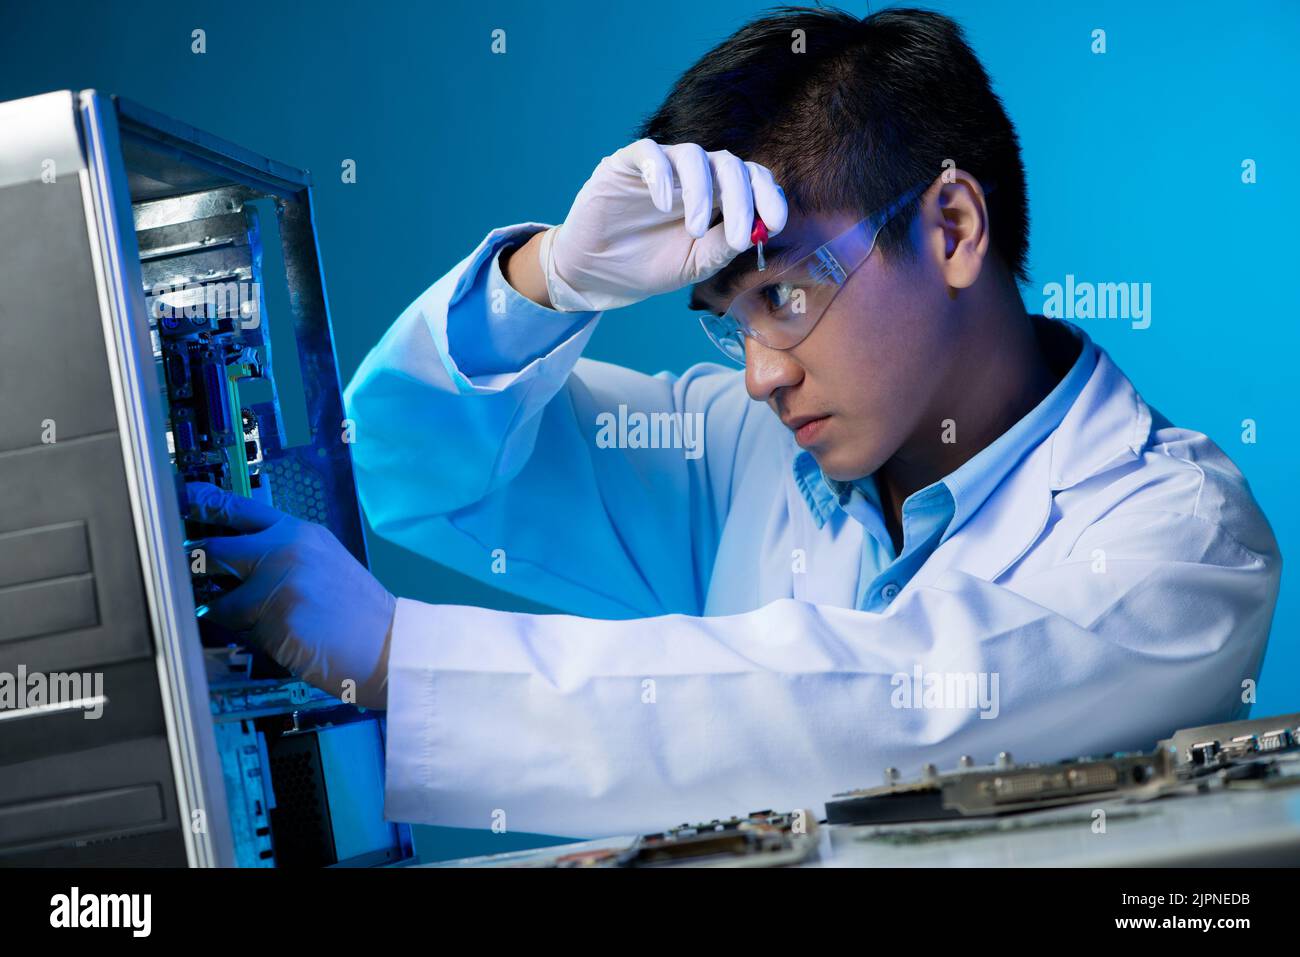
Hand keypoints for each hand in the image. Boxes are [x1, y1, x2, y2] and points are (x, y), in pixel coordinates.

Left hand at [185, 482, 396, 708]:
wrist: (390, 644)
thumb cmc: (356, 611)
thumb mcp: (322, 562)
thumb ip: (278, 553)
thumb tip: (227, 559)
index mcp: (299, 531)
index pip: (237, 508)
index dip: (200, 503)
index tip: (176, 501)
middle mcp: (286, 549)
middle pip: (212, 550)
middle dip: (195, 569)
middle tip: (192, 579)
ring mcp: (279, 583)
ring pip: (221, 601)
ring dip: (232, 617)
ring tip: (269, 623)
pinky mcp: (275, 618)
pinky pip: (238, 632)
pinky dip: (250, 640)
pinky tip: (282, 639)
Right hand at [533, 138, 787, 311]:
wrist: (598, 276)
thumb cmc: (650, 267)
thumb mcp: (696, 264)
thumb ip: (723, 246)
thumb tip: (757, 231)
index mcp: (716, 197)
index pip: (751, 180)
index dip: (768, 196)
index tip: (776, 224)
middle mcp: (693, 176)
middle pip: (730, 165)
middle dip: (742, 199)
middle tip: (740, 237)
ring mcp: (660, 167)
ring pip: (694, 156)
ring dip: (702, 192)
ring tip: (696, 231)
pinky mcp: (625, 165)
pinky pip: (649, 153)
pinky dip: (661, 174)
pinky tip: (665, 205)